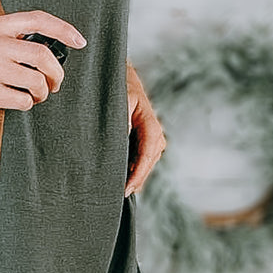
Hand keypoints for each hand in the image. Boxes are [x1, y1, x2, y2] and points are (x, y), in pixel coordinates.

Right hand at [0, 10, 85, 117]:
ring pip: (35, 81)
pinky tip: (18, 102)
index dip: (63, 30)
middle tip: (55, 84)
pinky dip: (27, 105)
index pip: (37, 20)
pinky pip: (22, 100)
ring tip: (35, 96)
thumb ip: (12, 39)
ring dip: (42, 93)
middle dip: (56, 74)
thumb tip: (49, 51)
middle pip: (42, 55)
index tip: (80, 42)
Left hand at [125, 61, 166, 196]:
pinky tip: (123, 180)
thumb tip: (121, 142)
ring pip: (146, 164)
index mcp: (150, 124)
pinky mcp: (145, 141)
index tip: (125, 189)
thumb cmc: (118, 87)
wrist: (118, 76)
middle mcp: (155, 133)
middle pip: (148, 164)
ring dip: (135, 177)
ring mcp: (152, 138)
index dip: (137, 175)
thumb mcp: (118, 101)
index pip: (147, 155)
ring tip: (119, 191)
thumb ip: (122, 122)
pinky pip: (141, 160)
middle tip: (118, 196)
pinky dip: (134, 170)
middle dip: (136, 180)